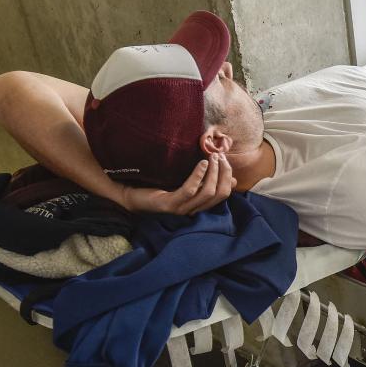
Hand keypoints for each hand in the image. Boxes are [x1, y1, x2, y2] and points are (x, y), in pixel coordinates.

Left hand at [119, 153, 235, 214]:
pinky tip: (202, 163)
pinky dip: (198, 176)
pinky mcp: (169, 205)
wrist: (131, 193)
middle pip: (219, 194)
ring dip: (213, 173)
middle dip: (223, 173)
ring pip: (207, 193)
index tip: (224, 159)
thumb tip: (233, 180)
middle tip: (220, 156)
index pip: (223, 194)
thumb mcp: (187, 182)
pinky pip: (189, 190)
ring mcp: (181, 209)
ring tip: (212, 157)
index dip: (228, 176)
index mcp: (198, 205)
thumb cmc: (159, 186)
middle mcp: (192, 210)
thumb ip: (207, 181)